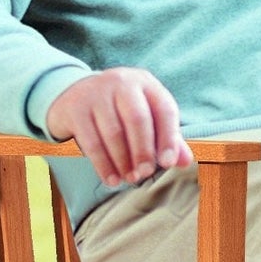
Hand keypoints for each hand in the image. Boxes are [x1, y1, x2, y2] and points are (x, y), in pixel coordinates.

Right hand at [44, 68, 194, 186]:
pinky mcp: (76, 109)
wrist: (74, 94)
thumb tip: (186, 161)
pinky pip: (92, 142)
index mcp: (145, 83)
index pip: (164, 109)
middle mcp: (121, 82)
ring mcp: (96, 93)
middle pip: (137, 119)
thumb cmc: (119, 109)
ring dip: (124, 161)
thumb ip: (167, 137)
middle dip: (144, 151)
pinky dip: (103, 165)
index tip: (168, 163)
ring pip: (114, 132)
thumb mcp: (145, 114)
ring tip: (130, 178)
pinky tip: (112, 179)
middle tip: (145, 173)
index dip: (169, 138)